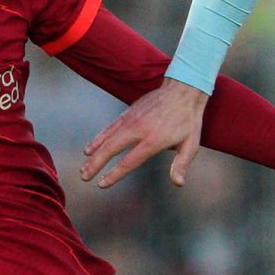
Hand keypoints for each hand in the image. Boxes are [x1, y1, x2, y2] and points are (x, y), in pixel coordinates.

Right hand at [80, 78, 208, 188]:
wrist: (183, 90)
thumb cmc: (188, 120)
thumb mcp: (191, 144)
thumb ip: (181, 164)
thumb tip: (178, 183)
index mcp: (153, 140)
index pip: (129, 161)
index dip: (114, 174)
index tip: (102, 184)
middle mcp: (138, 129)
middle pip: (111, 149)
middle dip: (96, 164)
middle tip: (84, 177)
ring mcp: (131, 119)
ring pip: (107, 138)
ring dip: (93, 153)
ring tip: (83, 167)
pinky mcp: (128, 112)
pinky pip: (110, 127)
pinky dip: (98, 138)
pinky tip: (89, 148)